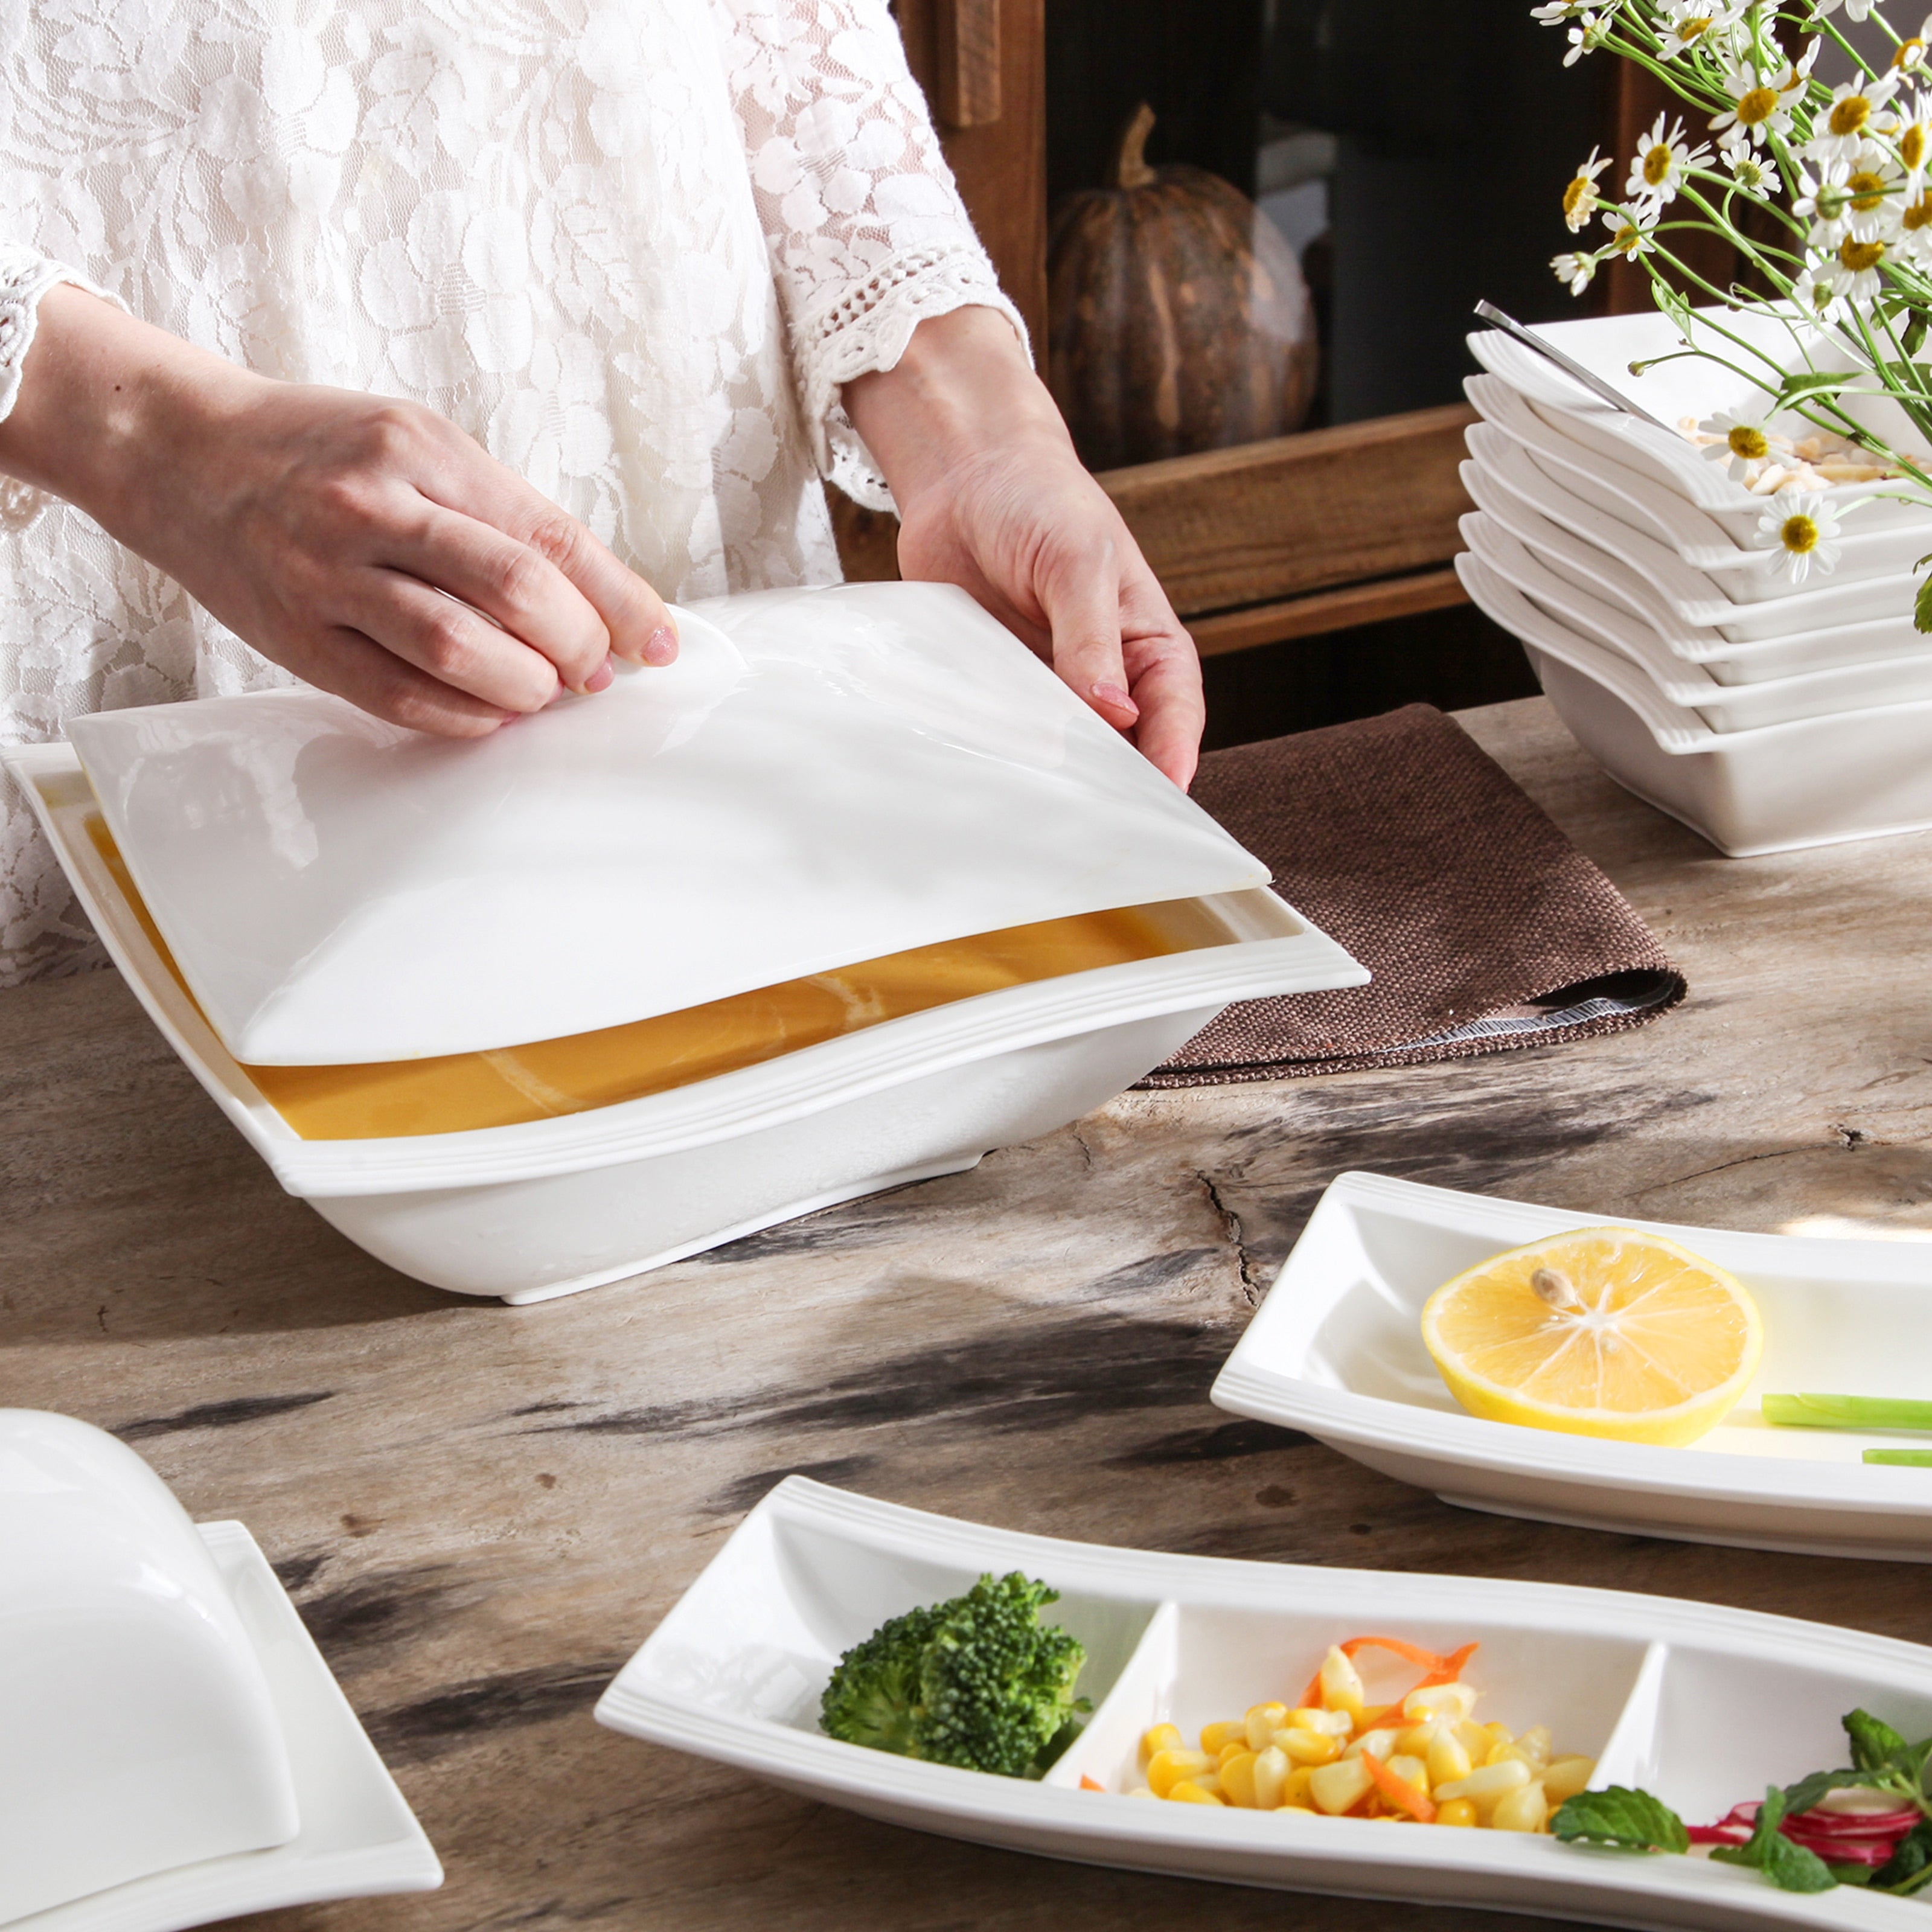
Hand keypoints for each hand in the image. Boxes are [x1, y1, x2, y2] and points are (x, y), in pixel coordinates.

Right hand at [0, 286, 676, 734]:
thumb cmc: (315, 452)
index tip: (660, 640)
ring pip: (457, 644)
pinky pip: (397, 694)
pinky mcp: (296, 633)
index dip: (619, 598)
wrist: (179, 451)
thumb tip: (597, 599)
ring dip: (524, 683)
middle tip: (595, 670)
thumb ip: (498, 515)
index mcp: (422, 449)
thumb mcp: (416, 446)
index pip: (550, 533)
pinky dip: (461, 716)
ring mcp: (328, 572)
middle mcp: (377, 505)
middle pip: (514, 586)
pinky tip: (488, 714)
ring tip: (542, 690)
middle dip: (577, 643)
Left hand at [843, 306, 1203, 788]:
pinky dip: (1003, 754)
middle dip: (1112, 786)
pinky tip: (992, 777)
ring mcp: (1050, 689)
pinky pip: (1006, 734)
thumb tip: (1114, 714)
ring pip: (1062, 751)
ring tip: (1041, 812)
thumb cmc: (1041, 502)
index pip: (1175, 716)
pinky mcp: (1000, 689)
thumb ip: (1091, 640)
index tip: (1160, 801)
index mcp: (1149, 646)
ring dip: (1053, 778)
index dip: (1171, 760)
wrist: (964, 477)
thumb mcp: (1078, 562)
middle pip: (1122, 750)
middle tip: (1095, 826)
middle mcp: (1107, 678)